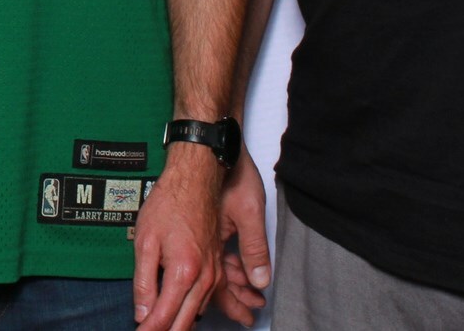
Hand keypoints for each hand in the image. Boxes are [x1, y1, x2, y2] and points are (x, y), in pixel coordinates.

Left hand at [132, 145, 223, 330]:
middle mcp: (204, 278)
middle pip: (185, 321)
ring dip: (181, 325)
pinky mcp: (217, 268)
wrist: (196, 182)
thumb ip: (143, 281)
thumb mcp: (144, 242)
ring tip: (162, 330)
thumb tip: (141, 313)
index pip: (164, 315)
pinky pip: (208, 299)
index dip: (149, 330)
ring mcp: (214, 274)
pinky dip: (194, 311)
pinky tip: (183, 315)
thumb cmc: (169, 205)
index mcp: (184, 271)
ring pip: (198, 313)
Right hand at [213, 144, 270, 324]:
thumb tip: (261, 280)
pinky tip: (242, 271)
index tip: (246, 317)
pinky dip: (230, 267)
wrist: (213, 148)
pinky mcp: (206, 228)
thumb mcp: (250, 212)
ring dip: (234, 284)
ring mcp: (203, 236)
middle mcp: (202, 243)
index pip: (217, 286)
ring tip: (252, 295)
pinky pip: (216, 256)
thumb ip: (255, 249)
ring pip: (215, 270)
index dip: (233, 304)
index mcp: (209, 242)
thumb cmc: (232, 174)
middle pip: (214, 282)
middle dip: (235, 298)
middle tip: (251, 312)